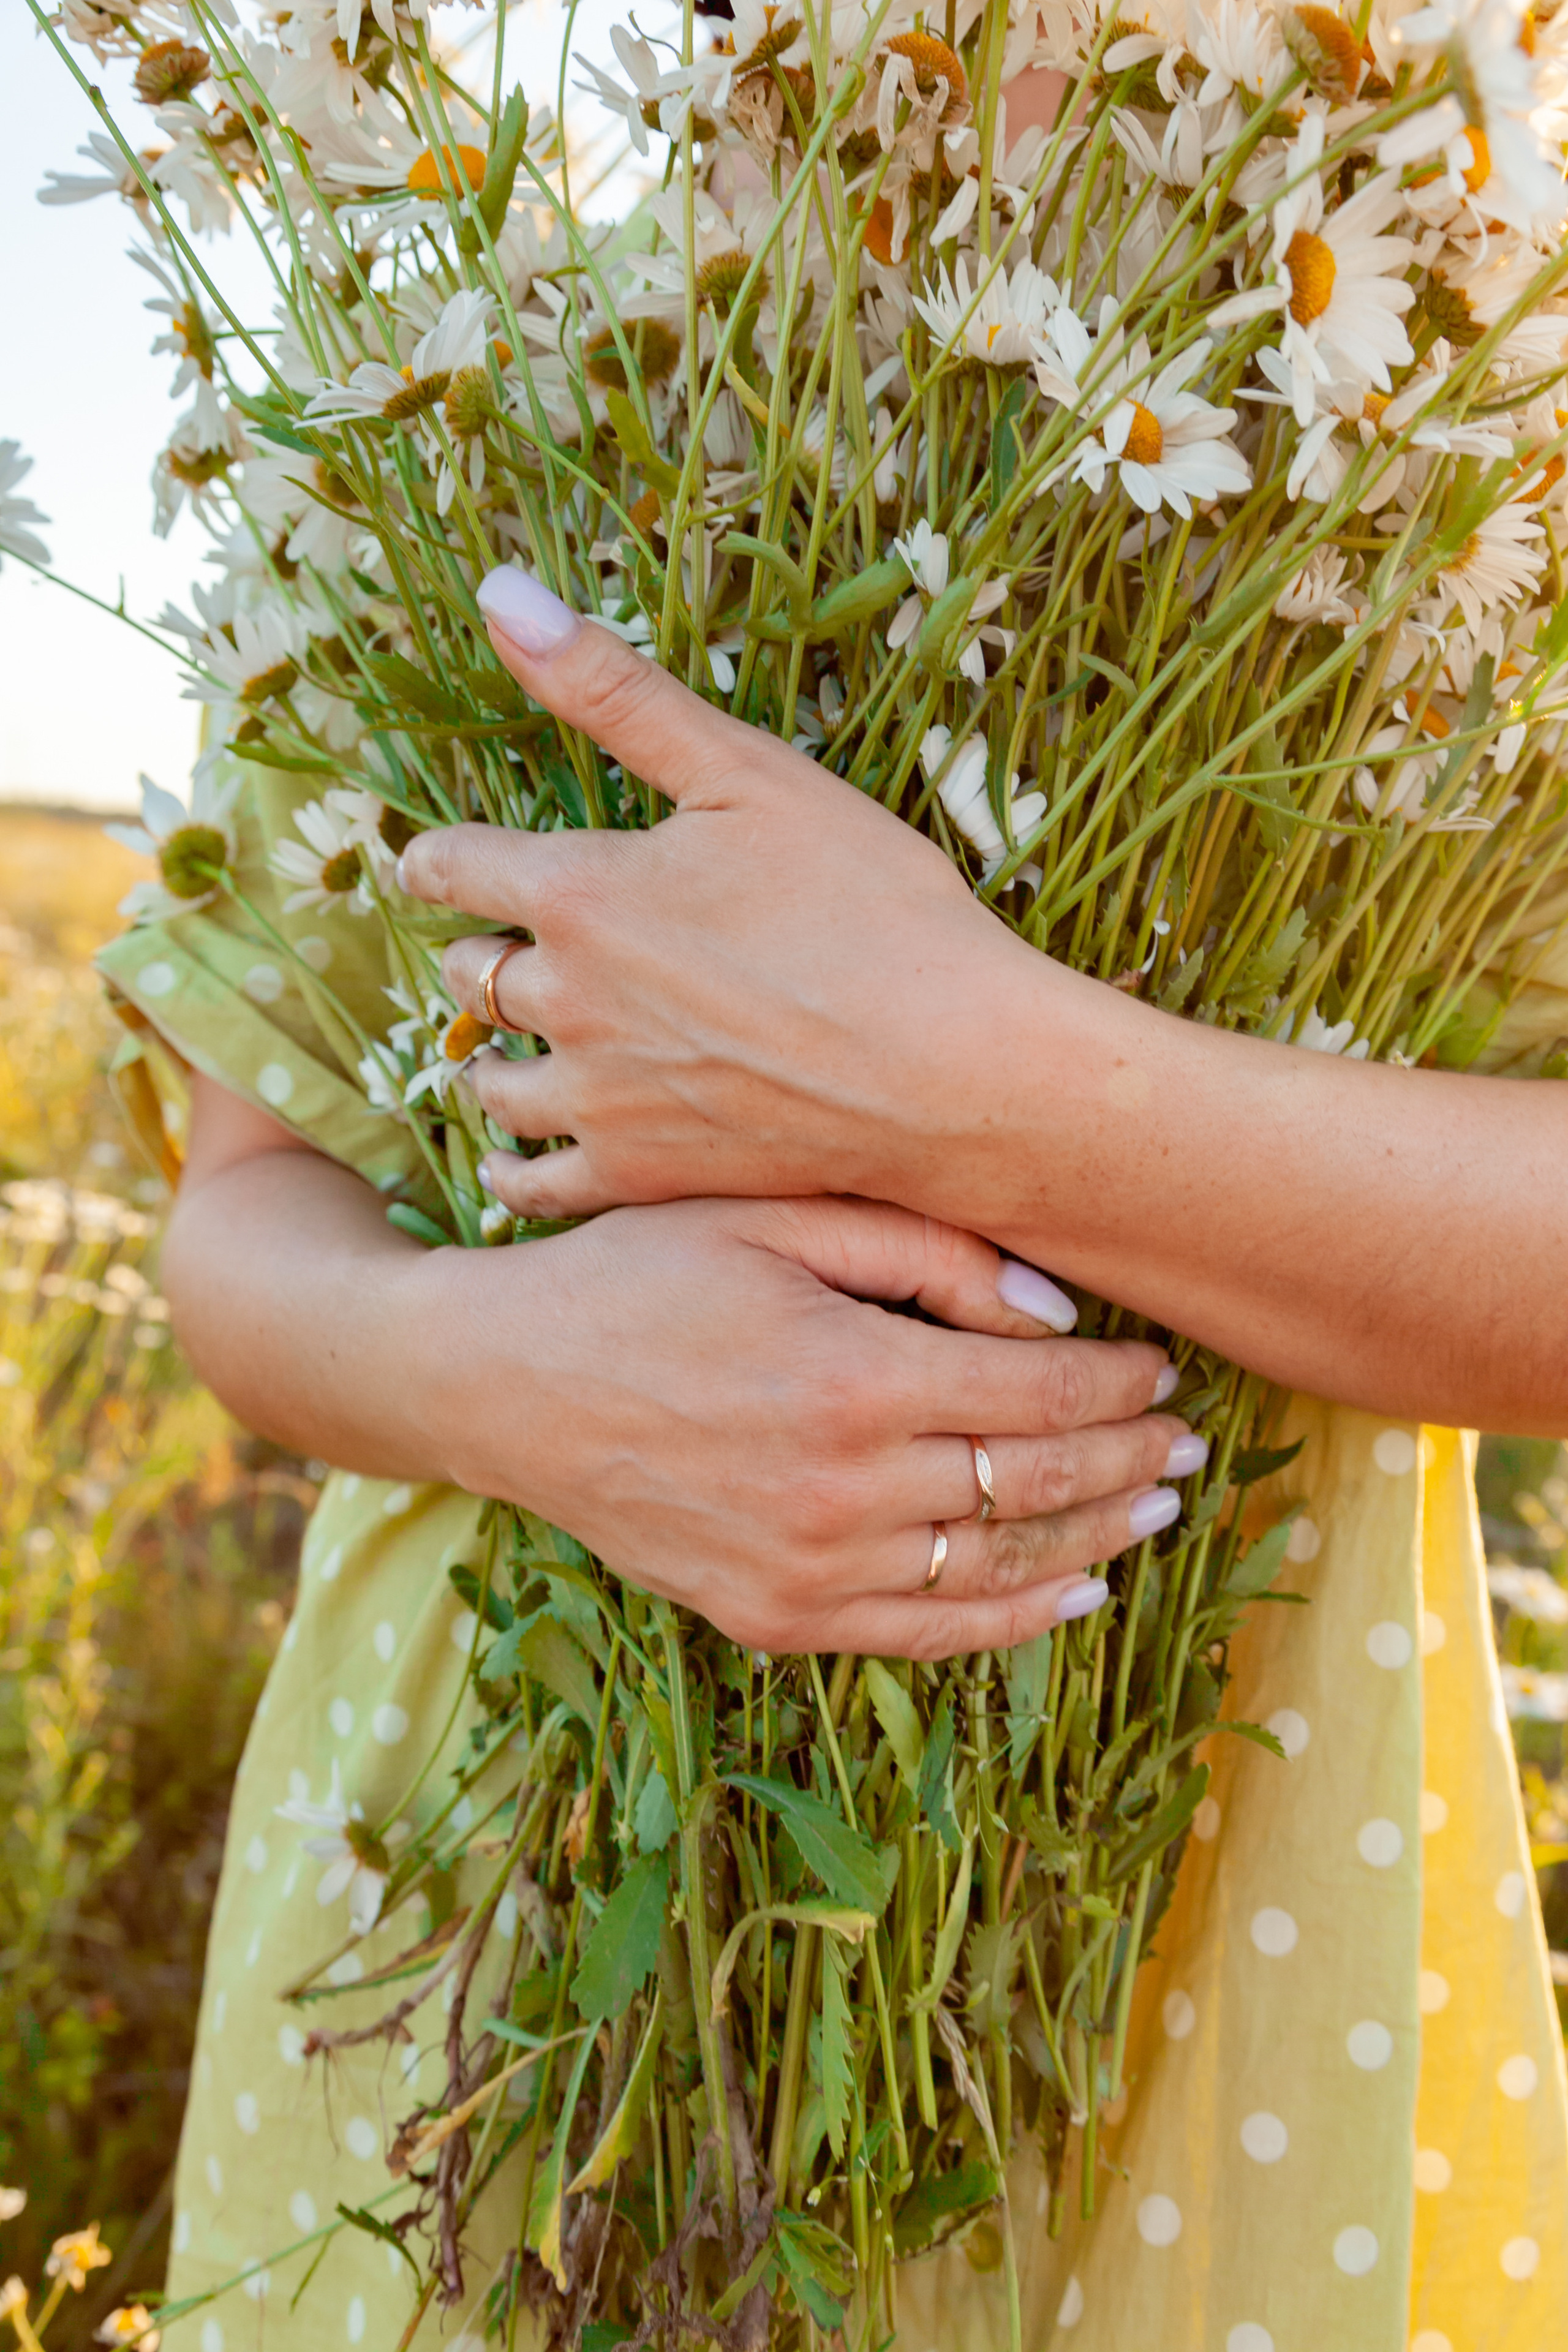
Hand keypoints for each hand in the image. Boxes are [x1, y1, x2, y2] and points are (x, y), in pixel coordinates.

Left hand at [398, 570, 1057, 1227]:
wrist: (953, 1070)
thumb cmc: (872, 908)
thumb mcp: (746, 772)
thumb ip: (613, 691)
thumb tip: (499, 592)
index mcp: (577, 892)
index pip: (448, 867)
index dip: (436, 859)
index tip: (438, 862)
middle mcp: (565, 1000)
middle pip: (465, 976)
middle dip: (476, 953)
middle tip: (500, 949)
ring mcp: (598, 1097)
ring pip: (488, 1081)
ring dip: (490, 1057)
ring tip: (515, 1049)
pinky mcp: (640, 1176)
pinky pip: (533, 1184)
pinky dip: (518, 1167)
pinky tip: (532, 1154)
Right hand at [423, 1193, 1200, 1657]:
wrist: (504, 1383)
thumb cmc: (637, 1275)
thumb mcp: (771, 1216)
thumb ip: (922, 1252)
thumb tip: (1053, 1314)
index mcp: (854, 1376)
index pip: (1045, 1395)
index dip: (1125, 1386)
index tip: (1166, 1369)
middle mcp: (844, 1489)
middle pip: (1039, 1482)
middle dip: (1132, 1459)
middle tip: (1189, 1442)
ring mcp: (808, 1570)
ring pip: (999, 1566)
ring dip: (1096, 1538)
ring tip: (1156, 1509)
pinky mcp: (772, 1618)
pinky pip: (927, 1635)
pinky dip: (1013, 1620)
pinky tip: (1073, 1594)